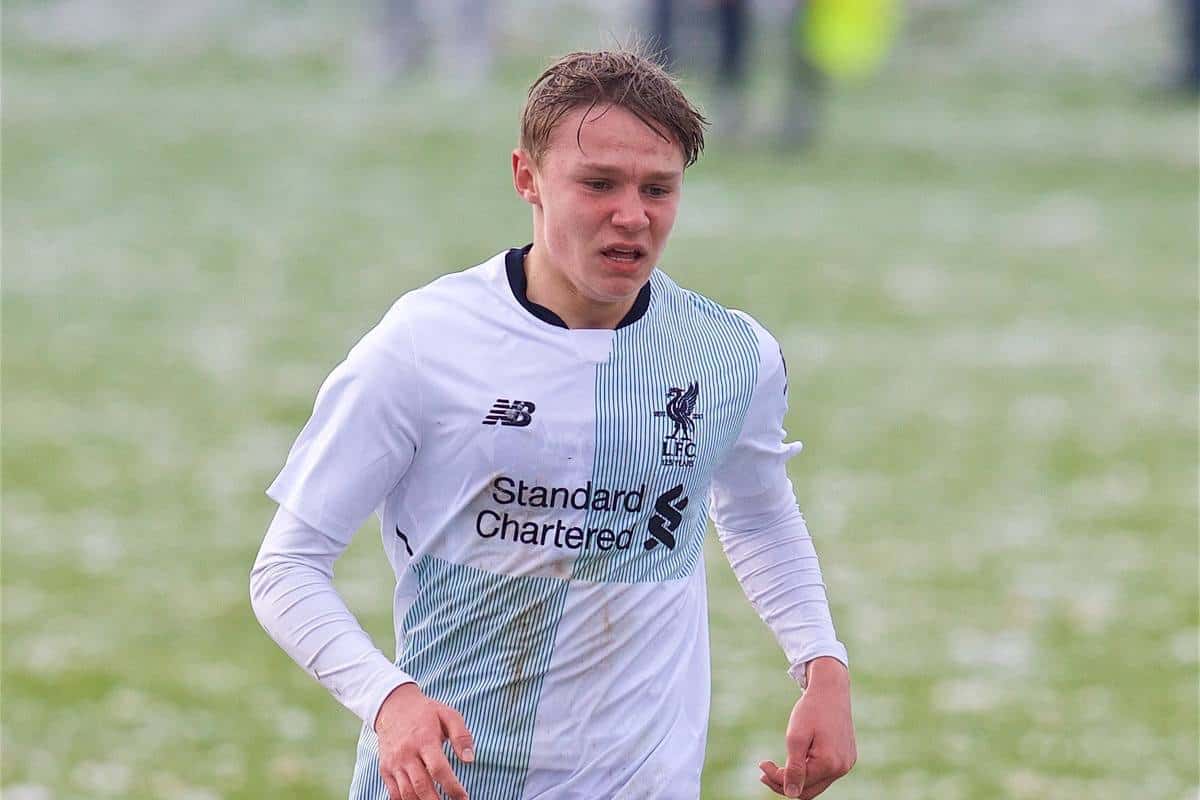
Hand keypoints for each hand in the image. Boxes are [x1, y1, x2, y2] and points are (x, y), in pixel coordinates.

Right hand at [373, 683, 474, 799]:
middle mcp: (407, 753)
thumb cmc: (426, 713)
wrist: (393, 707)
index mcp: (424, 739)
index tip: (464, 797)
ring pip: (407, 793)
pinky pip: (394, 793)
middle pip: (421, 785)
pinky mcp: (385, 769)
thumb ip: (461, 736)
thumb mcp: (448, 715)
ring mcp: (394, 763)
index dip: (452, 787)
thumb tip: (470, 760)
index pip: (439, 769)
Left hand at [758, 658, 855, 798]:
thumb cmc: (811, 710)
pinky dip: (810, 771)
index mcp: (828, 763)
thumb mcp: (796, 737)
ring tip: (778, 768)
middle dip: (784, 783)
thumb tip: (791, 793)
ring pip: (817, 784)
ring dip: (798, 778)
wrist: (831, 690)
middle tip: (765, 771)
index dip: (776, 778)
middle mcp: (841, 768)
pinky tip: (798, 759)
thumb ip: (794, 769)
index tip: (761, 764)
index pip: (798, 785)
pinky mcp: (847, 757)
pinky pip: (826, 773)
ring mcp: (846, 763)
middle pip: (808, 791)